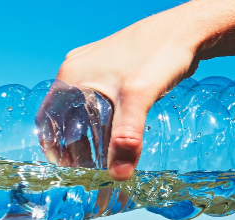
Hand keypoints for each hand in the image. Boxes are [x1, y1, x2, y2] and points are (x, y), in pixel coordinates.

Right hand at [53, 5, 203, 179]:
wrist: (186, 29)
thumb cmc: (160, 54)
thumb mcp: (139, 98)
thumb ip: (127, 137)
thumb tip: (118, 176)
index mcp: (71, 75)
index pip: (48, 119)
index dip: (53, 146)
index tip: (66, 169)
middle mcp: (77, 70)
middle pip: (64, 116)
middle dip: (73, 144)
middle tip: (87, 167)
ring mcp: (93, 67)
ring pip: (81, 108)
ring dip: (88, 132)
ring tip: (101, 155)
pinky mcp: (110, 68)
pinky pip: (96, 100)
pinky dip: (101, 119)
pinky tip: (116, 132)